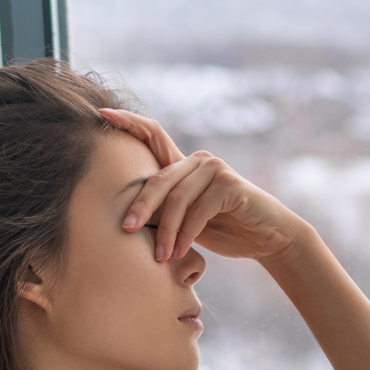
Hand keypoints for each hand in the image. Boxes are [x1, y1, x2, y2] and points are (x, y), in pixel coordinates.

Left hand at [100, 109, 309, 261]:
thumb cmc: (225, 230)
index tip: (102, 114)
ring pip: (177, 199)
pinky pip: (198, 210)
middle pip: (159, 179)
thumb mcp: (187, 219)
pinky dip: (186, 234)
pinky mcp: (230, 185)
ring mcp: (216, 169)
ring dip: (166, 232)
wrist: (267, 239)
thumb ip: (166, 208)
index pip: (153, 135)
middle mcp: (199, 160)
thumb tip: (126, 217)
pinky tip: (180, 251)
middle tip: (125, 229)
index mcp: (184, 165)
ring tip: (161, 256)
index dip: (128, 122)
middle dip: (140, 206)